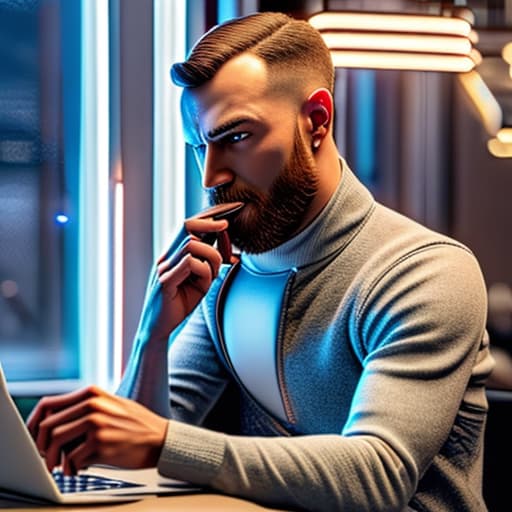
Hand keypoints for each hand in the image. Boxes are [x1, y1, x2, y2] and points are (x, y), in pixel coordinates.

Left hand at [26, 386, 167, 473]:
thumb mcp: (110, 406)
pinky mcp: (102, 443)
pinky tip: (80, 469)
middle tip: (46, 458)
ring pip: (56, 441)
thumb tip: (52, 425)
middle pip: (47, 425)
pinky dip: (71, 468)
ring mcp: (97, 423)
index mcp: (92, 393)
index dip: (34, 424)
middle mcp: (92, 405)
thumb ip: (84, 409)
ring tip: (63, 467)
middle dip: (41, 446)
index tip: (34, 438)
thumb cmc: (135, 425)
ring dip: (53, 460)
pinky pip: (72, 459)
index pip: (47, 404)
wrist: (160, 439)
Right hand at [136, 215, 228, 343]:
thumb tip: (227, 251)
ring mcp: (164, 268)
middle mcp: (166, 257)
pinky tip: (206, 284)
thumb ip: (208, 265)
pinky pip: (190, 264)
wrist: (158, 330)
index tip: (227, 212)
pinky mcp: (165, 282)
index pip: (187, 226)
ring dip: (212, 256)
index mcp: (172, 255)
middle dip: (210, 222)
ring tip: (215, 273)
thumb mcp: (198, 282)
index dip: (207, 217)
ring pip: (192, 245)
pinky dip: (205, 271)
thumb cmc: (179, 304)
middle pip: (186, 226)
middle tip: (227, 226)